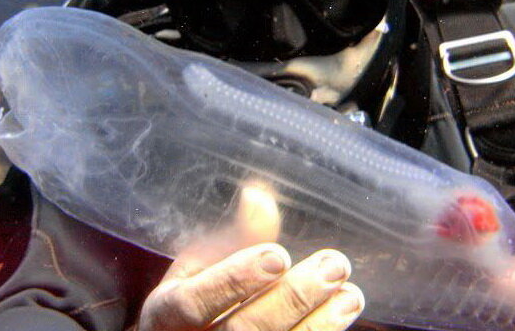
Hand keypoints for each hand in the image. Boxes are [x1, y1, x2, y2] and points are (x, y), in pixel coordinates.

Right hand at [134, 185, 364, 330]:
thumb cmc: (198, 293)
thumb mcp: (201, 264)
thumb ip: (233, 236)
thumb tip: (260, 196)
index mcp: (166, 314)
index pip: (193, 304)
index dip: (235, 281)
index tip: (278, 255)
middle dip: (291, 299)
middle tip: (332, 267)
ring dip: (317, 323)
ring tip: (349, 291)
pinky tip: (343, 308)